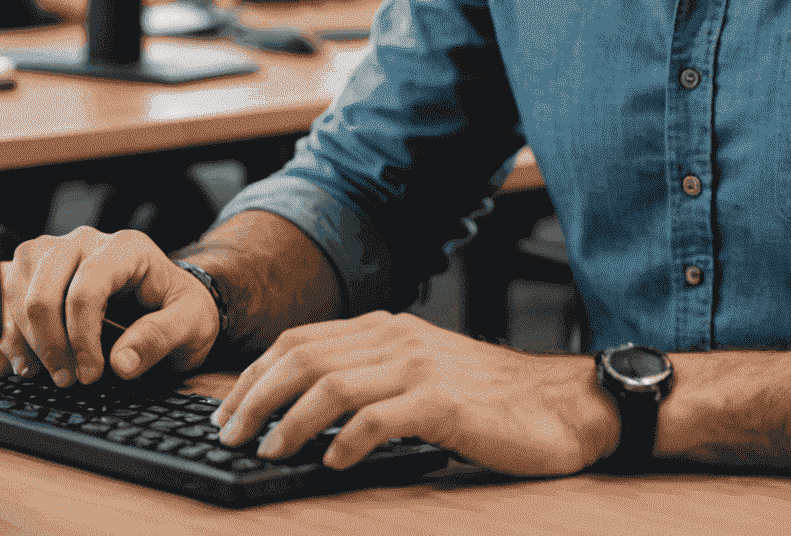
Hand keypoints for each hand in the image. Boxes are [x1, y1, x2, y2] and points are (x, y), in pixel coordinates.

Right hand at [0, 227, 220, 386]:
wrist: (170, 299)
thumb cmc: (180, 307)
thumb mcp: (191, 323)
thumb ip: (161, 338)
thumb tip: (121, 362)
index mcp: (127, 249)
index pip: (87, 287)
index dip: (81, 337)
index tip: (89, 375)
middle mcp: (87, 242)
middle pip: (44, 288)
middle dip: (48, 341)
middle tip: (65, 379)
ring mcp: (57, 254)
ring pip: (16, 288)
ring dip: (20, 338)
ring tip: (37, 373)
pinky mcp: (36, 272)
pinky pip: (2, 292)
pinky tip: (7, 362)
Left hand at [212, 311, 618, 475]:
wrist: (561, 403)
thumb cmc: (491, 396)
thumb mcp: (425, 371)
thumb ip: (374, 376)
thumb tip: (307, 407)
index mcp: (389, 328)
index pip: (303, 340)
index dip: (258, 375)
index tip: (230, 410)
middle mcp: (399, 338)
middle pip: (306, 357)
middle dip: (257, 397)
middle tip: (230, 435)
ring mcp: (422, 367)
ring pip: (333, 384)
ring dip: (289, 421)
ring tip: (267, 451)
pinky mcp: (445, 403)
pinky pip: (380, 418)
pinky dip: (346, 441)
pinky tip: (332, 462)